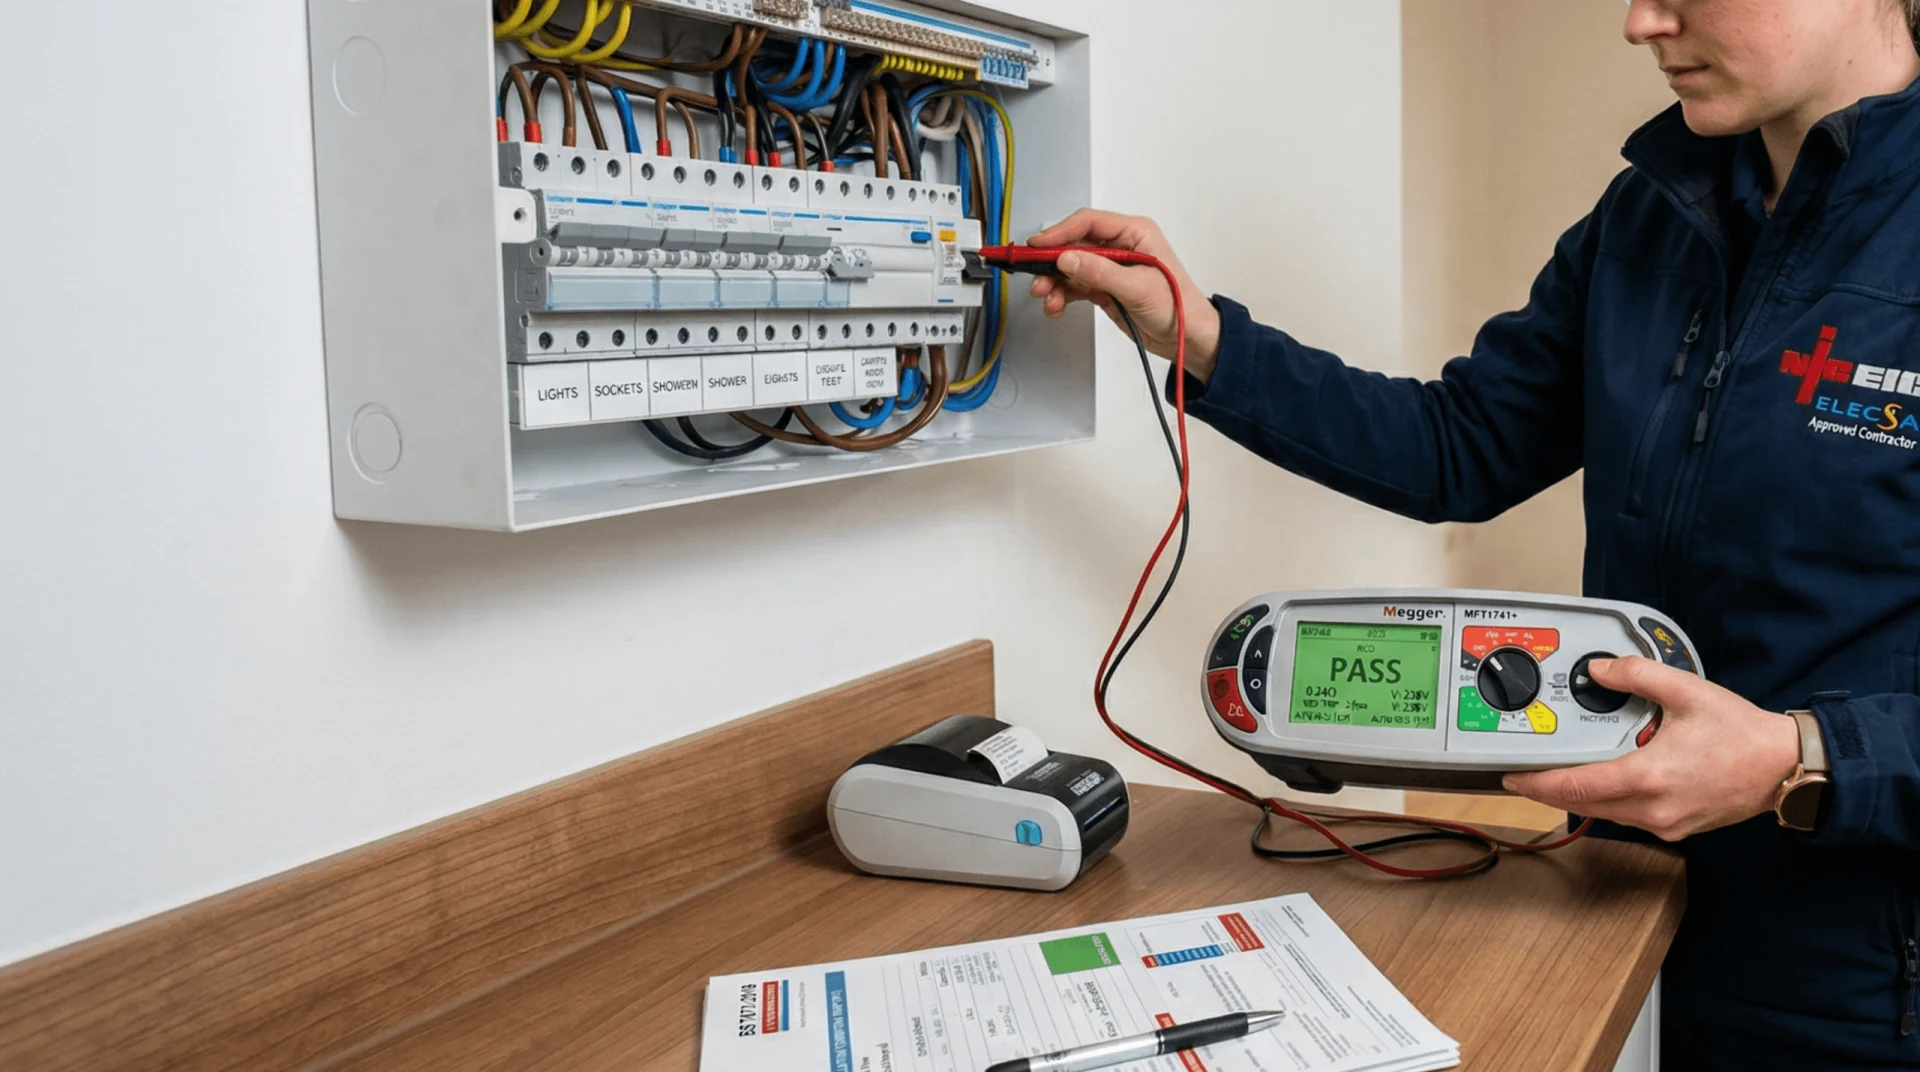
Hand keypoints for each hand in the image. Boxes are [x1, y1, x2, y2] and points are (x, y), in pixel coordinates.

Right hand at [1023, 209, 1223, 380]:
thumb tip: (1067, 259)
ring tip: (1047, 298)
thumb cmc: (1178, 306)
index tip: (1038, 246)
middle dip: (1052, 262)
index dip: (1060, 232)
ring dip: (1055, 283)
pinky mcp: (1105, 288)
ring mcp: (1111, 268)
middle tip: (1036, 276)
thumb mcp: (1137, 287)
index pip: (1088, 223)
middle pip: (1074, 245)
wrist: (1188, 338)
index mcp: (1134, 233)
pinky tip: (1056, 306)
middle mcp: (1120, 247)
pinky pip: (1076, 286)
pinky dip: (1063, 295)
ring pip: (1071, 268)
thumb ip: (1099, 272)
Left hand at [1503, 656, 1801, 841]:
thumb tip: (1601, 669)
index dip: (1538, 783)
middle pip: (1583, 804)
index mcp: (1649, 777)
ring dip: (1580, 796)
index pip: (1577, 787)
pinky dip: (1610, 799)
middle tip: (1525, 776)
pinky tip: (1607, 779)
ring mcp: (1665, 823)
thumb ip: (1638, 675)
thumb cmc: (1743, 735)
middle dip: (1550, 790)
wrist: (1785, 767)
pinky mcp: (1676, 827)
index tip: (1513, 778)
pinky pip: (1629, 816)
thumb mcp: (1687, 692)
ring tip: (1562, 772)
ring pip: (1605, 813)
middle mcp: (1654, 808)